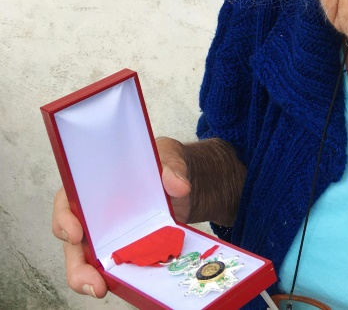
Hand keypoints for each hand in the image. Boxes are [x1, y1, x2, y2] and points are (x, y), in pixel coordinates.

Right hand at [51, 137, 191, 297]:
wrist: (184, 183)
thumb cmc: (163, 164)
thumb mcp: (167, 156)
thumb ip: (171, 167)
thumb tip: (178, 185)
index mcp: (93, 187)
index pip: (67, 203)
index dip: (65, 220)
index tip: (76, 234)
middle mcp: (94, 215)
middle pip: (74, 242)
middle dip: (77, 266)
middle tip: (90, 282)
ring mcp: (109, 235)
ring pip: (90, 261)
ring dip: (91, 278)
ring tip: (101, 289)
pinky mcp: (127, 249)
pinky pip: (117, 266)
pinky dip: (119, 277)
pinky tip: (128, 286)